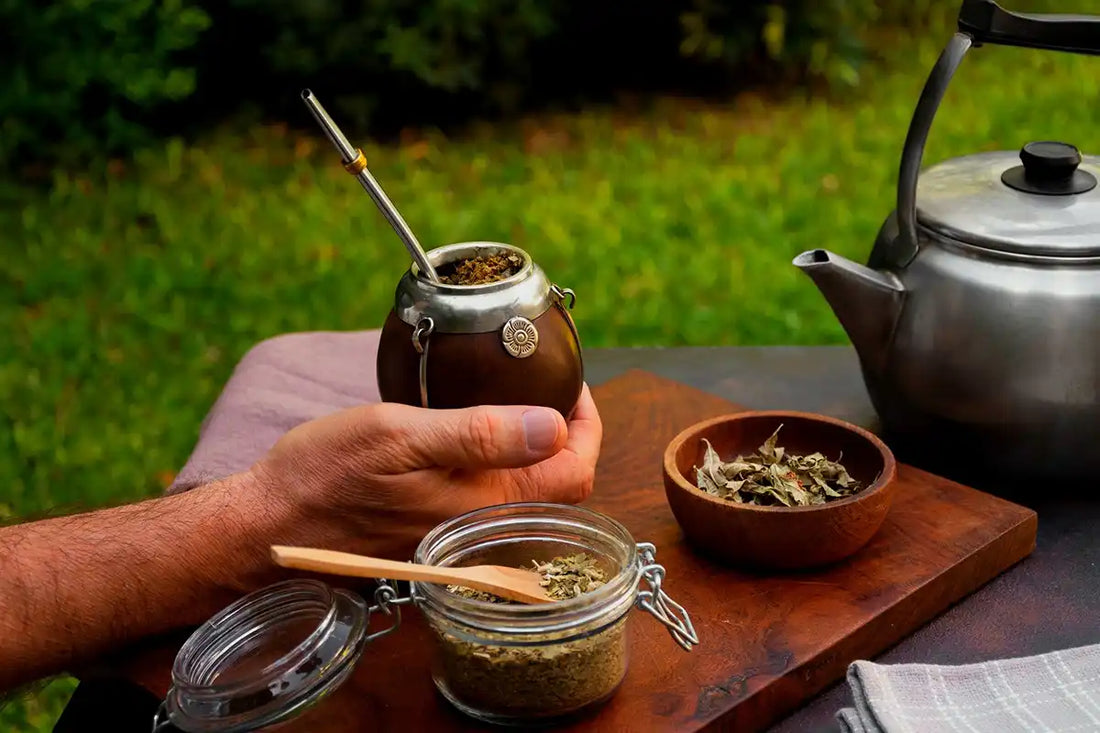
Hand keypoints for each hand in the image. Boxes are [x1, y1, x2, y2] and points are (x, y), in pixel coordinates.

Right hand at [249, 384, 601, 558]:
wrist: (268, 524)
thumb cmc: (324, 476)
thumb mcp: (399, 437)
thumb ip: (478, 433)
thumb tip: (554, 426)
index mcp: (484, 504)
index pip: (575, 472)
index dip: (587, 425)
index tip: (571, 384)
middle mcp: (480, 527)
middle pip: (560, 485)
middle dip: (568, 434)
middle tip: (549, 386)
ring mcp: (459, 532)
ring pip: (527, 490)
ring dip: (537, 446)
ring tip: (520, 399)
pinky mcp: (436, 529)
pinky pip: (490, 494)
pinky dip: (502, 459)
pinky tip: (477, 429)